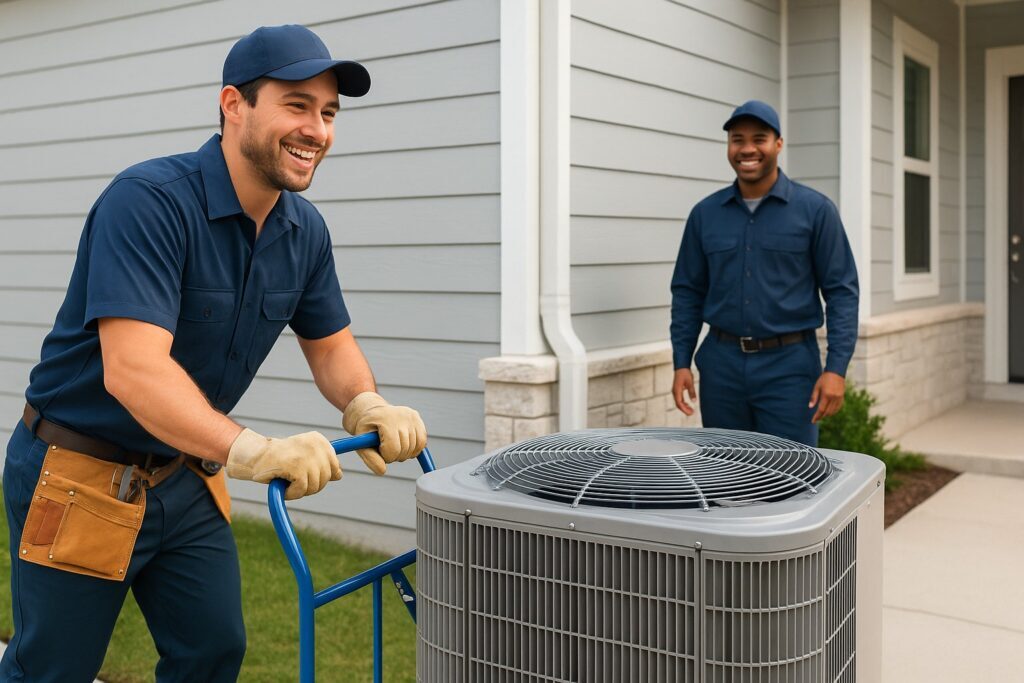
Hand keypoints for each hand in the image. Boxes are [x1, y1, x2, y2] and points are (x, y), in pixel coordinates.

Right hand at [225, 428, 340, 500]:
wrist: (256, 455)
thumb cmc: (280, 458)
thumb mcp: (305, 456)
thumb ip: (322, 464)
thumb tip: (339, 475)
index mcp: (319, 440)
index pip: (335, 466)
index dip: (321, 476)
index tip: (306, 474)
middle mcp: (315, 445)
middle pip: (325, 478)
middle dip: (310, 485)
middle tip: (294, 480)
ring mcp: (306, 456)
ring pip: (315, 486)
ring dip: (300, 491)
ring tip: (287, 481)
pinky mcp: (296, 467)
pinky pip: (302, 490)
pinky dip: (292, 494)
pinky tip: (283, 486)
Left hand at [342, 392, 426, 474]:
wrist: (372, 411)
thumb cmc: (366, 429)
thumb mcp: (361, 444)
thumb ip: (370, 459)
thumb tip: (383, 471)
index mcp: (385, 419)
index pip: (394, 449)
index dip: (387, 457)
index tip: (380, 451)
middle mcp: (400, 414)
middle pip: (405, 449)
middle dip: (395, 456)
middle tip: (386, 449)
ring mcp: (410, 415)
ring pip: (415, 447)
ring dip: (405, 454)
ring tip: (393, 446)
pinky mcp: (416, 417)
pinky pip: (422, 441)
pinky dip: (415, 449)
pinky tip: (404, 446)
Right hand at [672, 368, 696, 415]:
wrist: (681, 367)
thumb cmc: (685, 373)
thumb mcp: (690, 382)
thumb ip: (692, 392)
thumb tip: (694, 401)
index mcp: (677, 390)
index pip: (679, 403)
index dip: (685, 409)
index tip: (691, 412)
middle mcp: (674, 392)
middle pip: (678, 404)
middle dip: (684, 410)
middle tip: (692, 413)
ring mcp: (675, 391)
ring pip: (678, 402)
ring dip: (684, 407)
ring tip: (691, 410)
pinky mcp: (677, 390)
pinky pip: (679, 399)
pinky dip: (683, 403)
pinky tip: (688, 404)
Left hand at [809, 371, 844, 423]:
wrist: (836, 372)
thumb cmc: (824, 379)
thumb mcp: (816, 387)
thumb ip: (814, 397)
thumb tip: (810, 407)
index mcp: (827, 395)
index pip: (821, 409)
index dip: (817, 416)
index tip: (813, 421)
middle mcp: (834, 398)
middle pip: (828, 412)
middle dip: (821, 416)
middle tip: (816, 418)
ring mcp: (839, 398)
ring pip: (833, 411)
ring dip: (827, 414)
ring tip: (821, 415)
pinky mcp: (842, 397)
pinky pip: (838, 407)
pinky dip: (833, 411)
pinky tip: (829, 412)